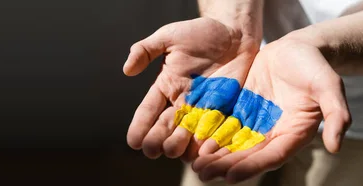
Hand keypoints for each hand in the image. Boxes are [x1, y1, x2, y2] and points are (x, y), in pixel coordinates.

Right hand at [124, 17, 259, 159]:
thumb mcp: (169, 37)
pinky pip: (212, 131)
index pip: (148, 110)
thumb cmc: (201, 32)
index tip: (133, 142)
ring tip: (172, 151)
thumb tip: (126, 70)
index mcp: (165, 87)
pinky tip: (200, 153)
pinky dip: (205, 143)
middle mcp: (181, 102)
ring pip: (186, 134)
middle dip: (156, 140)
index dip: (140, 126)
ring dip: (178, 145)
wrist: (235, 33)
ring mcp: (202, 109)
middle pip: (165, 127)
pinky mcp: (223, 111)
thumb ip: (145, 50)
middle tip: (151, 150)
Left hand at [190, 34, 351, 183]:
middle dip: (224, 165)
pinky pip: (222, 125)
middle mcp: (272, 132)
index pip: (271, 156)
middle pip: (246, 154)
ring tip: (194, 164)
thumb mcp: (329, 85)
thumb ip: (335, 114)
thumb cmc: (314, 66)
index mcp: (293, 133)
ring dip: (213, 155)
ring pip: (231, 143)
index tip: (230, 177)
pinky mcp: (240, 109)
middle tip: (202, 173)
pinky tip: (191, 141)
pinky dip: (208, 134)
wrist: (295, 48)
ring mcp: (254, 121)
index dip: (251, 167)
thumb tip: (336, 146)